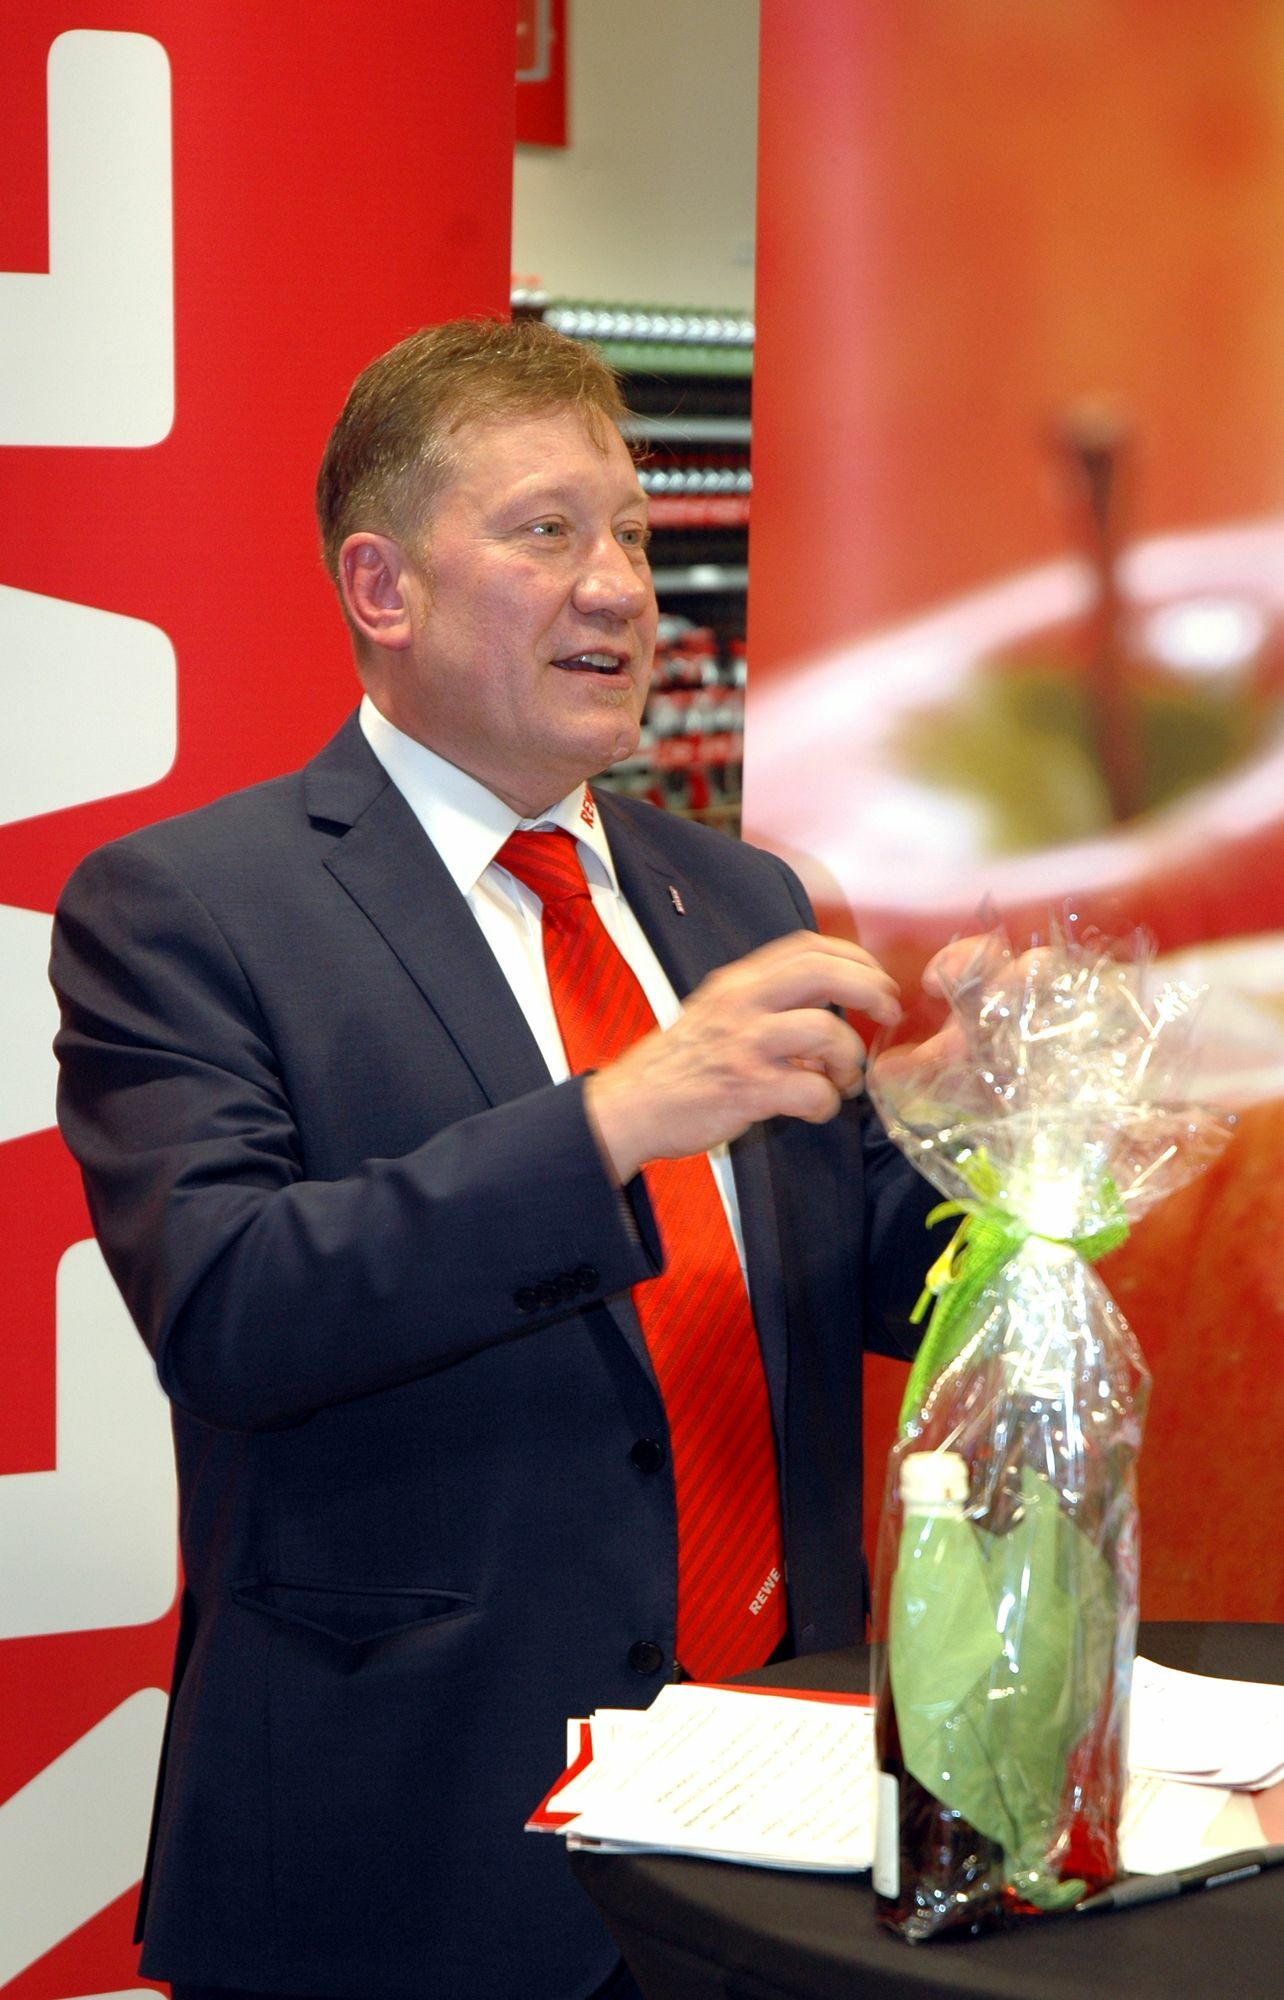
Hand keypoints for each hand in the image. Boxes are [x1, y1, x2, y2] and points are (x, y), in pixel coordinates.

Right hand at [584, 931, 900, 1183]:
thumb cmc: (680, 1065)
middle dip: (870, 989)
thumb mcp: (717, 1012)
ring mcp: (744, 1045)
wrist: (631, 1105)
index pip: (807, 946)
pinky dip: (826, 1103)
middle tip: (888, 1011)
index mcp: (738, 982)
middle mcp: (742, 1004)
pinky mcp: (747, 1089)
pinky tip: (814, 1108)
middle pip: (823, 973)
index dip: (854, 958)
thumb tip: (830, 1013)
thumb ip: (767, 1003)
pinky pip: (813, 1090)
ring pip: (826, 1032)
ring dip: (849, 1059)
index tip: (876, 979)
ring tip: (841, 1078)